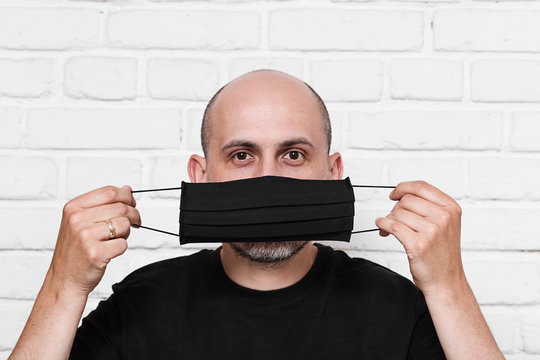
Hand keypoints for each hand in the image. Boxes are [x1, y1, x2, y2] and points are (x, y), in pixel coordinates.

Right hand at [48, 185, 140, 295]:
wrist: (64, 280)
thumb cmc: (75, 250)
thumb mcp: (81, 222)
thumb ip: (103, 204)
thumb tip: (127, 189)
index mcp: (73, 208)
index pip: (109, 192)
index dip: (127, 196)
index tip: (132, 204)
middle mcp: (77, 220)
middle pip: (120, 207)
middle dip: (134, 214)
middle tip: (135, 222)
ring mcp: (85, 237)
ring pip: (124, 224)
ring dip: (126, 232)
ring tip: (115, 239)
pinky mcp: (96, 254)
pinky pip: (123, 244)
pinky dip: (121, 248)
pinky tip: (109, 251)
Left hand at [375, 181, 464, 295]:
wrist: (446, 281)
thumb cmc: (442, 254)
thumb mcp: (446, 224)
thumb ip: (428, 206)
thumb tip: (401, 196)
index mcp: (450, 208)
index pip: (421, 186)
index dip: (403, 187)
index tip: (394, 194)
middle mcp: (443, 217)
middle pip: (406, 200)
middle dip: (395, 208)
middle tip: (394, 219)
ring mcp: (431, 231)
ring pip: (397, 213)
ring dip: (389, 219)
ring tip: (390, 229)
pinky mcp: (418, 244)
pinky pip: (392, 226)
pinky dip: (383, 225)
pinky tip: (383, 229)